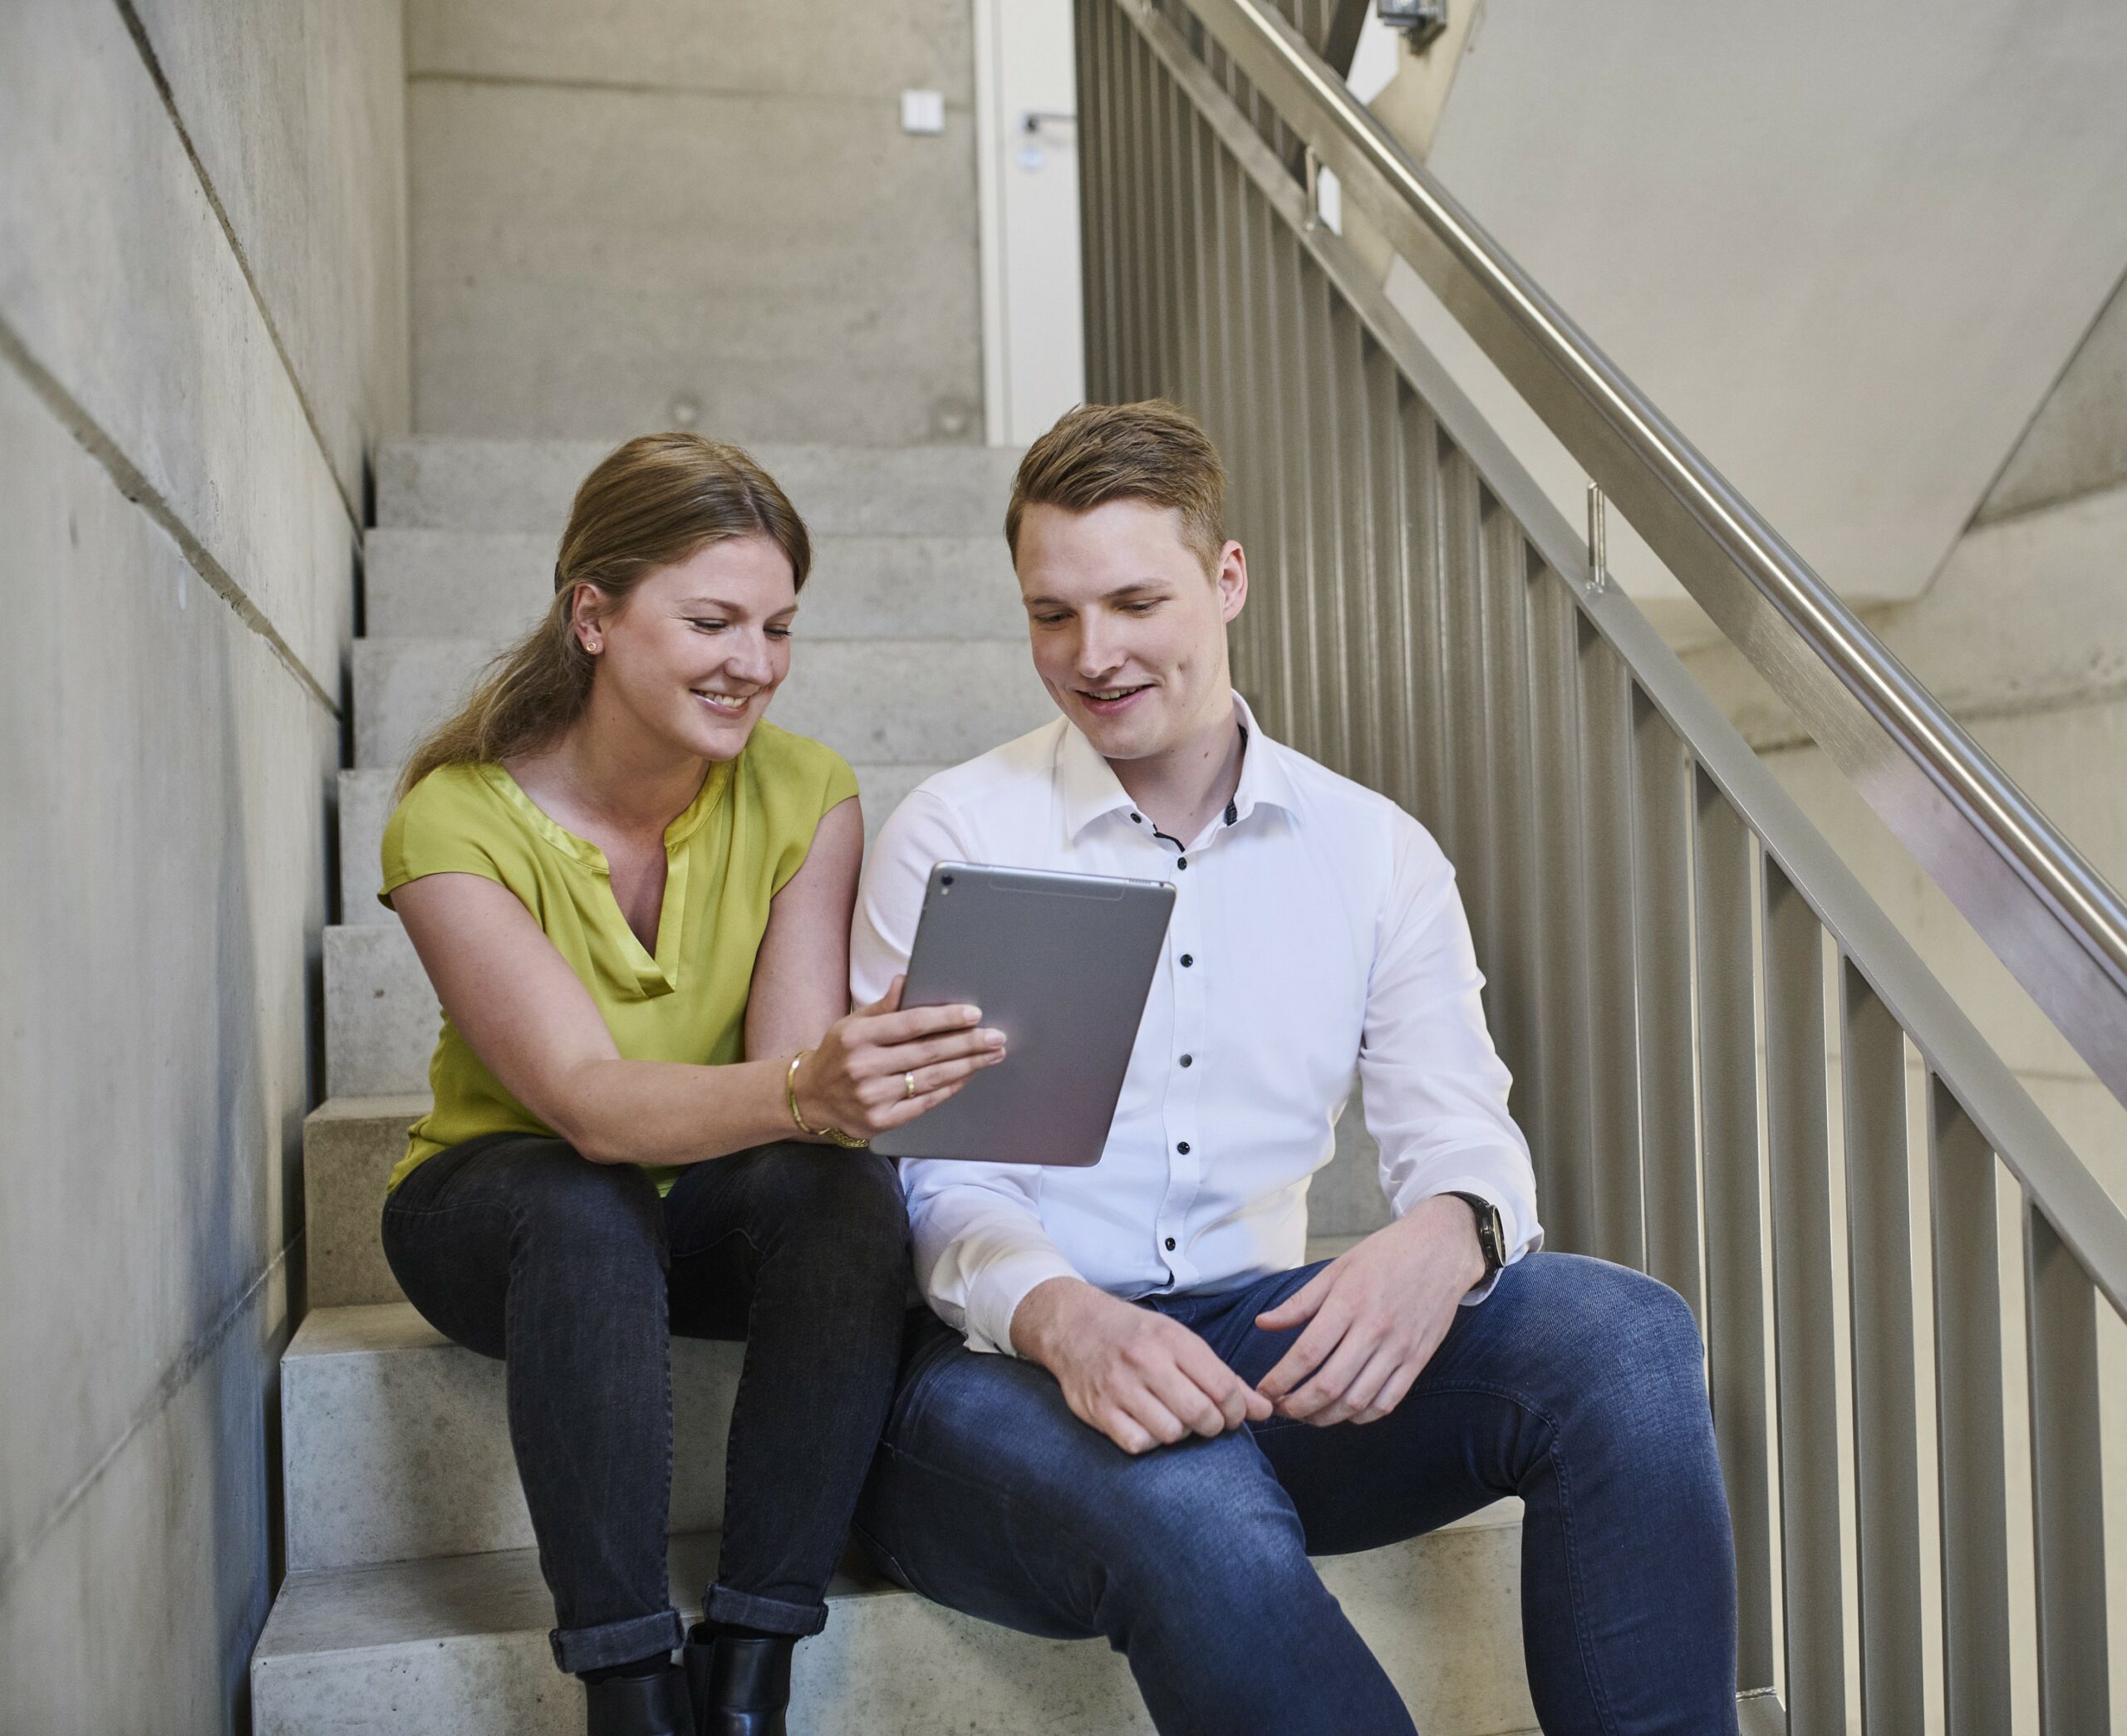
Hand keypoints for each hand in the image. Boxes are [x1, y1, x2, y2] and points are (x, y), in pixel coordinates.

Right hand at [795, 976, 1005, 1139]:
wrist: (811, 1097)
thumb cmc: (839, 1054)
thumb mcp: (852, 1024)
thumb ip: (883, 1006)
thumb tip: (907, 980)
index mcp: (858, 1036)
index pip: (911, 1023)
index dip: (945, 1018)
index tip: (974, 1014)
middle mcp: (864, 1067)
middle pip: (928, 1052)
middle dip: (968, 1043)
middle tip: (997, 1036)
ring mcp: (872, 1097)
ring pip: (931, 1078)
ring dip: (967, 1066)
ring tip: (992, 1055)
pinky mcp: (881, 1121)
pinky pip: (925, 1103)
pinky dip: (949, 1088)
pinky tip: (968, 1076)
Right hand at [1012, 1277, 1272, 1454]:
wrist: (1073, 1325)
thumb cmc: (1136, 1335)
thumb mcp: (1180, 1341)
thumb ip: (1222, 1376)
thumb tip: (1264, 1410)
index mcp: (1171, 1340)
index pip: (1222, 1387)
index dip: (1237, 1410)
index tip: (1232, 1413)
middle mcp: (1145, 1361)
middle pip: (1200, 1415)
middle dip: (1213, 1426)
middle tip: (1208, 1422)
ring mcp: (1119, 1387)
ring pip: (1170, 1433)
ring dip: (1179, 1433)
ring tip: (1175, 1419)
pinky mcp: (1098, 1410)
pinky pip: (1138, 1443)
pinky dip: (1149, 1442)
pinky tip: (1147, 1425)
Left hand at [1253, 1195, 1486, 1426]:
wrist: (1442, 1248)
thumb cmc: (1385, 1255)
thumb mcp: (1337, 1269)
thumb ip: (1299, 1302)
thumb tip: (1263, 1324)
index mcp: (1348, 1303)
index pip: (1307, 1354)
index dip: (1280, 1380)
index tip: (1264, 1391)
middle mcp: (1374, 1329)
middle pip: (1329, 1385)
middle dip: (1297, 1406)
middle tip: (1279, 1408)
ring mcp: (1399, 1348)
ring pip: (1357, 1401)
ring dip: (1326, 1417)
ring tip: (1306, 1415)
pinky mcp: (1418, 1359)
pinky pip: (1388, 1401)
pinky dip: (1362, 1416)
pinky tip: (1345, 1412)